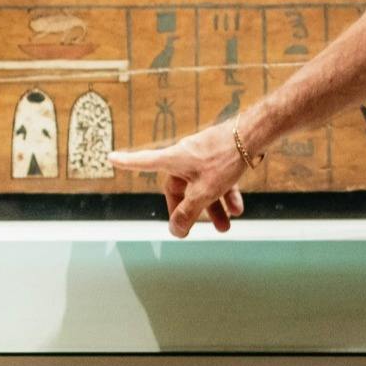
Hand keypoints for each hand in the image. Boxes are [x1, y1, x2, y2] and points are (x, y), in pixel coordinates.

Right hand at [109, 122, 249, 237]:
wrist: (254, 135)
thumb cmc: (225, 159)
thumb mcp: (204, 191)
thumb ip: (188, 212)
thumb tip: (174, 230)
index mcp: (174, 159)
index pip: (144, 162)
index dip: (127, 163)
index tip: (111, 157)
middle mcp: (186, 155)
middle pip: (180, 186)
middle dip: (190, 209)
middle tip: (194, 228)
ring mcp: (204, 155)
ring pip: (203, 185)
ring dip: (213, 207)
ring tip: (225, 227)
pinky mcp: (221, 155)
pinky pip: (218, 178)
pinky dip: (226, 194)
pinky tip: (238, 209)